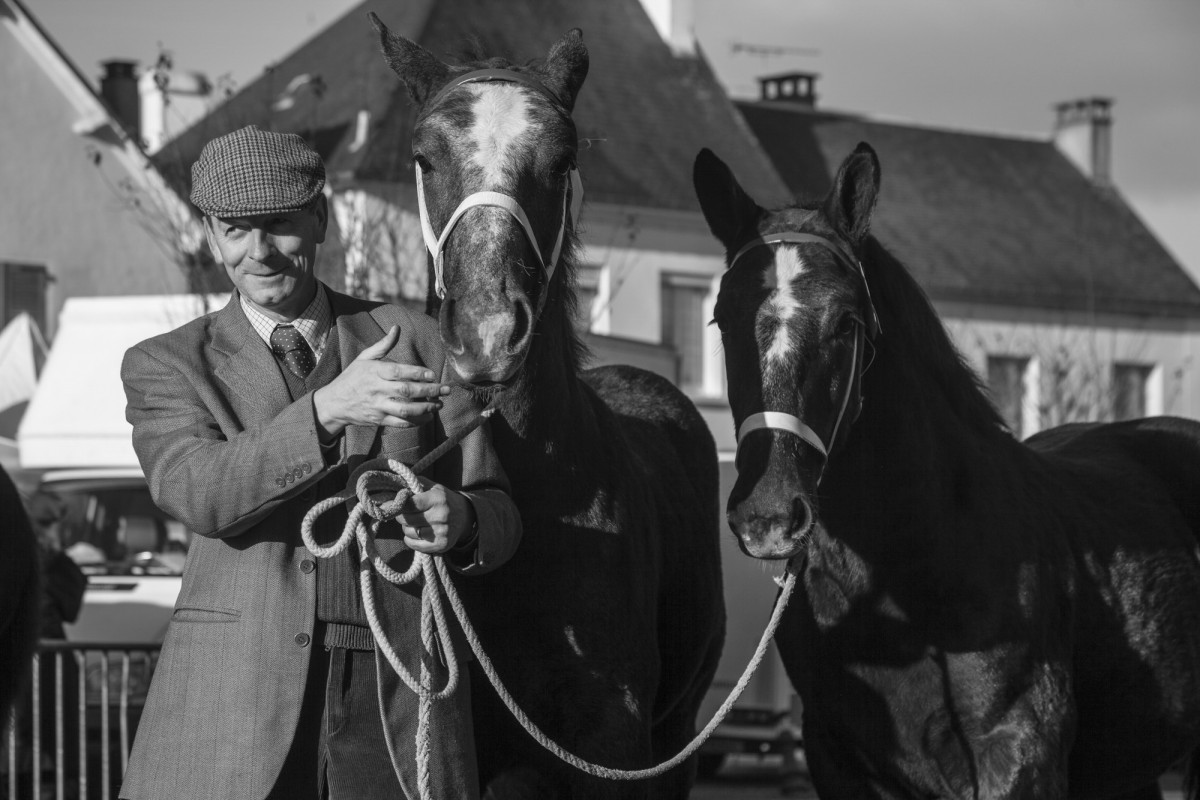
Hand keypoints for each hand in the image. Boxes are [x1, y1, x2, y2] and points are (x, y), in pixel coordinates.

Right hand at [313, 325, 450, 437]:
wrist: (334, 403)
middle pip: (406, 391)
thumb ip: (383, 345)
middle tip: (446, 389)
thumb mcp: (364, 358)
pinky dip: (416, 422)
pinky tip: (428, 416)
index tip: (432, 374)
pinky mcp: (378, 420)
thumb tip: (396, 328)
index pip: (398, 371)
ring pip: (405, 410)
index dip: (417, 373)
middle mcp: (376, 389)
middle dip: (429, 391)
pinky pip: (400, 423)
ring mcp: (377, 406)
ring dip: (425, 408)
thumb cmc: (352, 377)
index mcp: (374, 372)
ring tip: (439, 404)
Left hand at [397, 479, 476, 554]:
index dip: (397, 505)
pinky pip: (414, 544)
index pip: (409, 504)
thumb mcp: (433, 487)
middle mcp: (441, 516)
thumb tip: (391, 490)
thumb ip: (414, 485)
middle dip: (402, 516)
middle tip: (406, 513)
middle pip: (406, 519)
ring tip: (415, 523)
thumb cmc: (444, 500)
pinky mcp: (440, 545)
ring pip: (408, 532)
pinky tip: (417, 533)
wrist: (465, 517)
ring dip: (407, 528)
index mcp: (437, 499)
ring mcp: (441, 532)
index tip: (389, 505)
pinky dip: (410, 539)